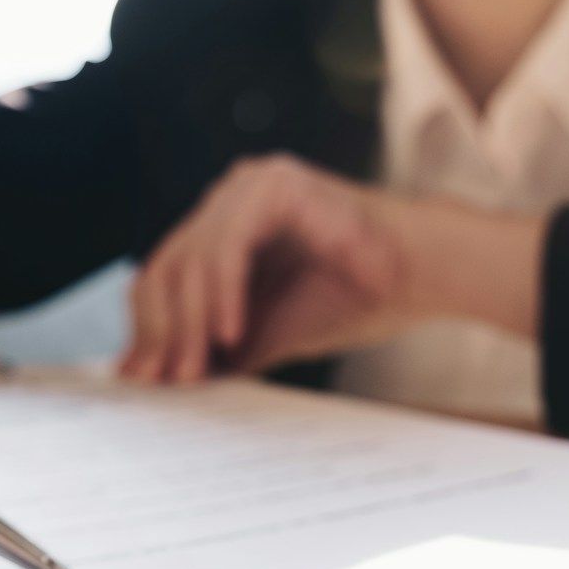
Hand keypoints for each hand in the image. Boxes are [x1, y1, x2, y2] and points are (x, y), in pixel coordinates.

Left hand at [118, 155, 545, 382]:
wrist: (425, 277)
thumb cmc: (356, 299)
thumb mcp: (269, 332)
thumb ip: (215, 347)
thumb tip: (157, 377)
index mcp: (222, 227)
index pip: (161, 277)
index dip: (148, 330)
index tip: (143, 380)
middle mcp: (229, 198)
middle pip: (167, 266)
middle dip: (163, 332)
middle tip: (168, 382)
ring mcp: (251, 186)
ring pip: (192, 258)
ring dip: (189, 322)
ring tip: (194, 371)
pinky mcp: (277, 186)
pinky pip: (229, 245)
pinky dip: (223, 294)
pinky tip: (227, 334)